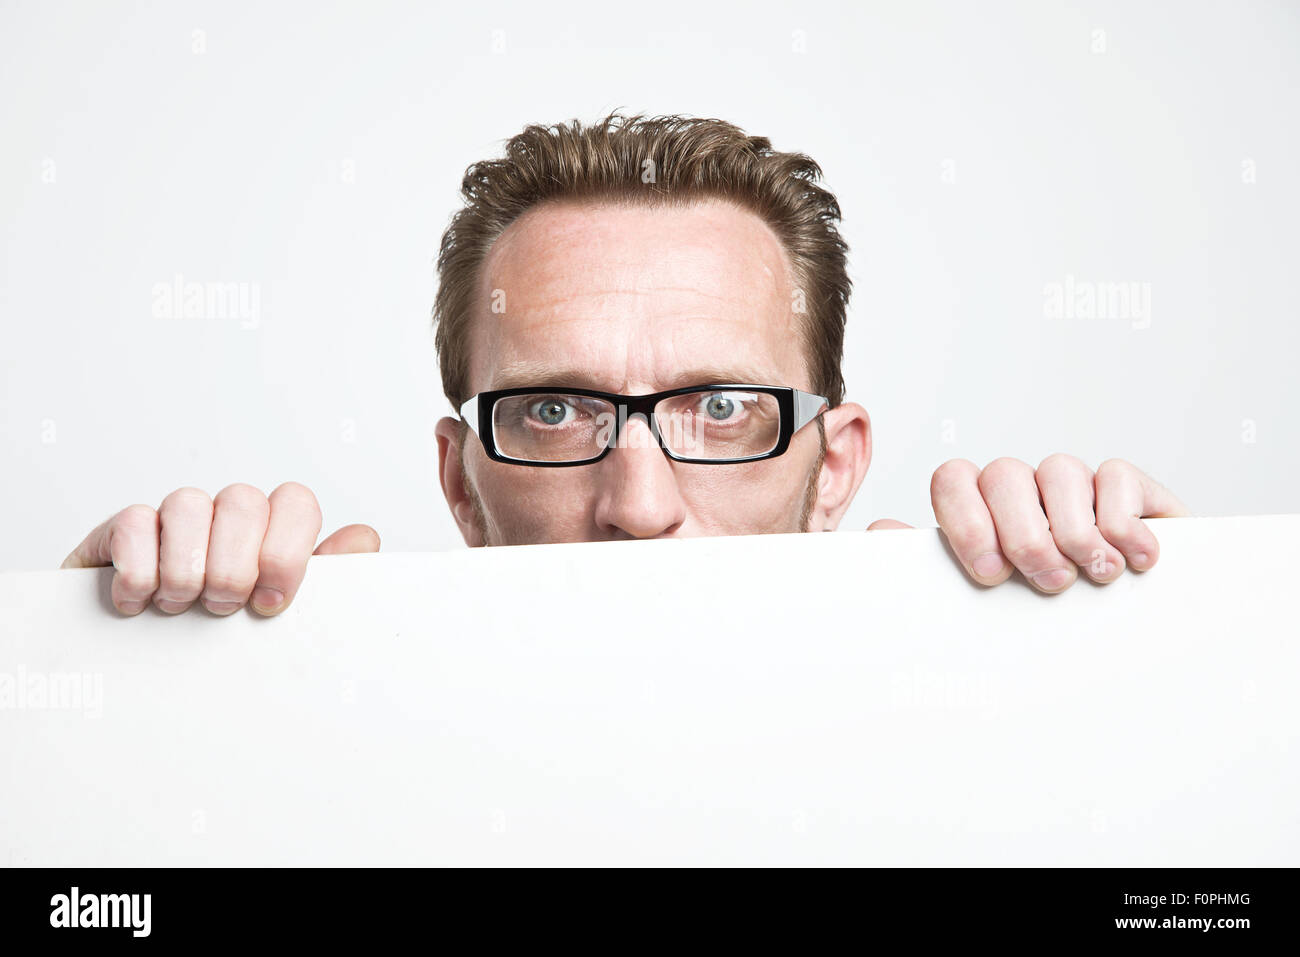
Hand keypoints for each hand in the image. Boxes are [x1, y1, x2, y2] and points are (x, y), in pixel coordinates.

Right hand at [61, 482, 379, 615]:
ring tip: (179, 606)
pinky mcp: (123, 530)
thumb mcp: (288, 612)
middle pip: (243, 501)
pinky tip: (139, 603)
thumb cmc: (229, 632)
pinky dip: (138, 571)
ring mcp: (175, 518)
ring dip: (186, 569)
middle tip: (222, 606)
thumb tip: (362, 539)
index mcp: (272, 529)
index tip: (272, 603)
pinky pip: (134, 523)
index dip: (286, 553)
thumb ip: (331, 578)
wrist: (149, 663)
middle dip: (234, 566)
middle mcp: (227, 516)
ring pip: (188, 503)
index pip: (295, 503)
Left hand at [868, 455, 1190, 592]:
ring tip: (1091, 574)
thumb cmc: (1040, 621)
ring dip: (1073, 529)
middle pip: (1004, 474)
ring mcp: (1074, 487)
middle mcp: (1022, 491)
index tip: (990, 574)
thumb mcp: (978, 603)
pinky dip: (1122, 523)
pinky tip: (1134, 561)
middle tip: (1047, 581)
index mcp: (978, 510)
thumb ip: (930, 568)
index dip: (966, 520)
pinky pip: (1115, 476)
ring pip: (1059, 470)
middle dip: (1023, 533)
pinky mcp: (1130, 490)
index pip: (953, 480)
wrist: (1127, 644)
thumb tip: (882, 531)